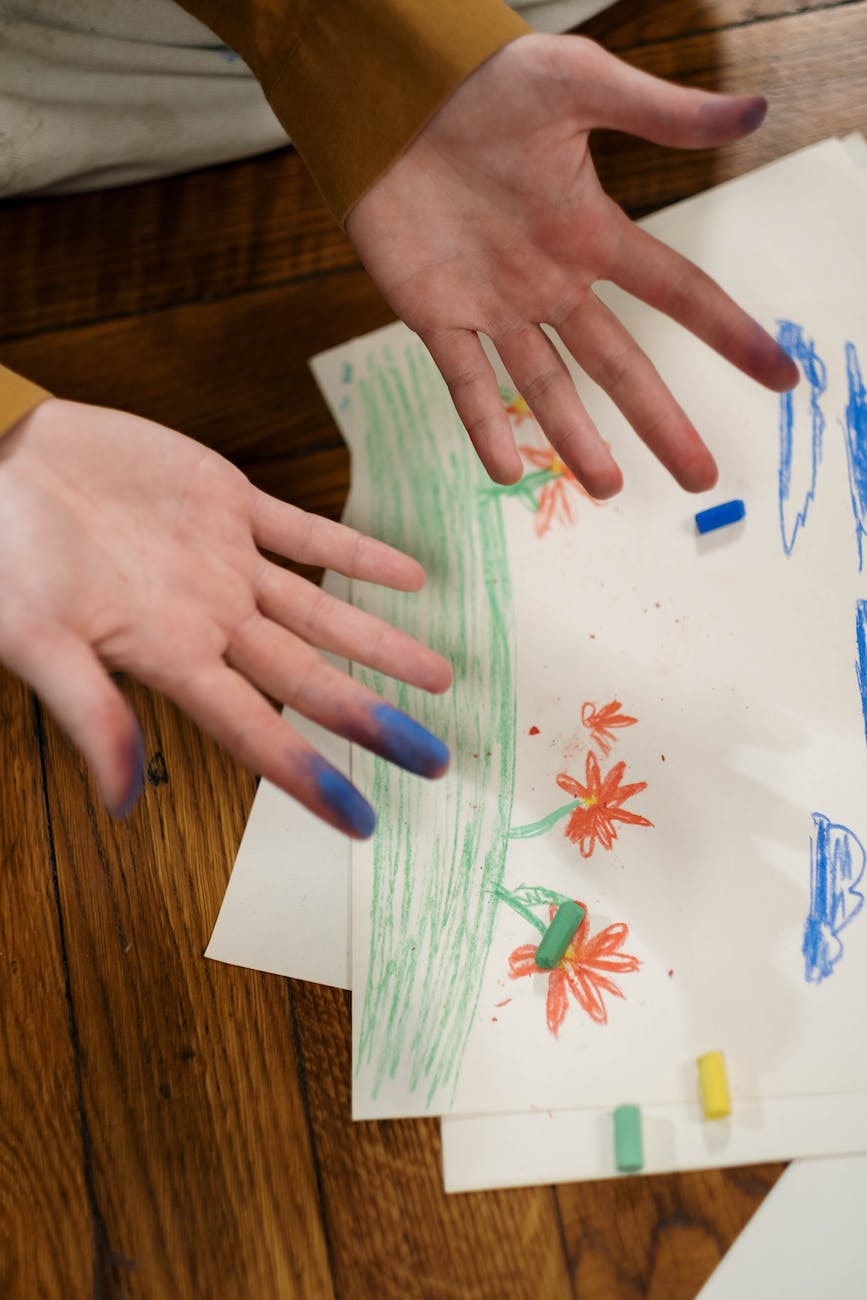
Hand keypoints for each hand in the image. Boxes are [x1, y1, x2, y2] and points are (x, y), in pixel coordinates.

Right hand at [0, 400, 451, 835]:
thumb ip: (88, 714)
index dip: (310, 777)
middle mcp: (211, 621)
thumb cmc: (1, 560)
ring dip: (380, 642)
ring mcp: (224, 563)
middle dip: (372, 720)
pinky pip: (306, 532)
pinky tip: (409, 574)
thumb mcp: (34, 640)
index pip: (257, 734)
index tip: (363, 822)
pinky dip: (356, 553)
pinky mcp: (226, 503)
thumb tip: (120, 808)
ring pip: (321, 613)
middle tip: (436, 759)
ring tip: (438, 675)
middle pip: (308, 682)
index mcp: (172, 659)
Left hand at [347, 33, 798, 497]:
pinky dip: (484, 425)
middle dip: (661, 421)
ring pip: (546, 387)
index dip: (729, 334)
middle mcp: (551, 282)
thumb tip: (755, 111)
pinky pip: (466, 382)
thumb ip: (659, 112)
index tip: (780, 380)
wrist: (392, 94)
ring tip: (608, 489)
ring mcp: (494, 305)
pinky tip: (507, 471)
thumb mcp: (577, 84)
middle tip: (700, 479)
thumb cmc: (484, 81)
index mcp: (591, 234)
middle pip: (619, 364)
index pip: (677, 292)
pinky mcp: (435, 314)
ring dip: (578, 438)